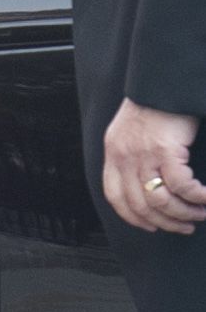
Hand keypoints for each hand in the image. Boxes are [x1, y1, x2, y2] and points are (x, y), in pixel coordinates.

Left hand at [102, 99, 205, 235]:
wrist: (161, 84)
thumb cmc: (153, 107)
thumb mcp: (130, 133)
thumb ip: (132, 156)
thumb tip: (146, 184)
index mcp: (113, 153)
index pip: (115, 196)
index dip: (133, 217)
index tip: (150, 226)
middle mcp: (123, 157)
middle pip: (140, 205)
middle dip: (165, 222)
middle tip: (185, 226)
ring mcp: (142, 154)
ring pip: (160, 200)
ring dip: (184, 213)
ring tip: (199, 213)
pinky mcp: (165, 150)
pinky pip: (181, 186)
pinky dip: (196, 197)